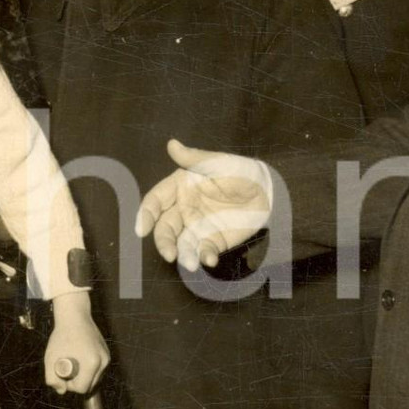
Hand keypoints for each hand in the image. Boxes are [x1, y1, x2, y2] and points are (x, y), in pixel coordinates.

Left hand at [45, 292, 109, 394]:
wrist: (74, 316)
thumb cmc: (61, 336)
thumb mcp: (50, 358)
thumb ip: (52, 379)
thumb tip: (62, 391)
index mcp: (92, 364)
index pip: (82, 389)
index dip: (70, 385)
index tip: (63, 374)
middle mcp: (103, 362)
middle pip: (90, 386)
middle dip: (77, 381)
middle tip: (67, 367)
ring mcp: (107, 358)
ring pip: (95, 379)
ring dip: (84, 376)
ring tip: (74, 361)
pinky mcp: (107, 354)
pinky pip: (98, 370)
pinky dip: (89, 369)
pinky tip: (80, 358)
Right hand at [134, 139, 270, 271]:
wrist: (266, 191)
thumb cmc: (239, 171)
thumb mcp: (218, 163)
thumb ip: (194, 158)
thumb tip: (172, 144)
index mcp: (179, 188)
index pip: (156, 201)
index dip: (146, 215)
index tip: (142, 230)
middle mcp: (183, 209)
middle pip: (165, 228)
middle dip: (164, 242)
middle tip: (170, 254)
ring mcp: (197, 226)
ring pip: (182, 243)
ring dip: (183, 255)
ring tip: (191, 263)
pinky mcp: (213, 240)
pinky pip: (204, 250)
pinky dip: (204, 257)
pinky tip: (210, 259)